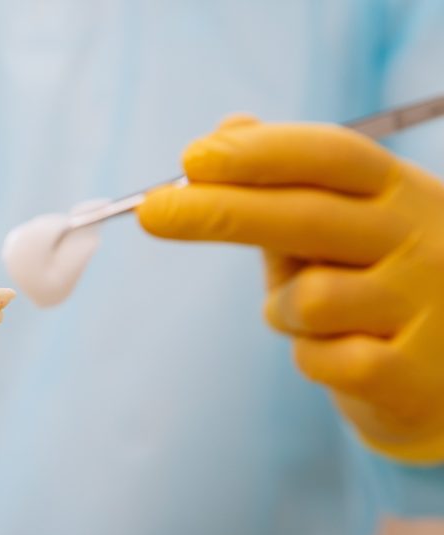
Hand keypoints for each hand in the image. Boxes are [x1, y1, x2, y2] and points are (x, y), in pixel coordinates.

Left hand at [138, 116, 443, 462]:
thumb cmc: (381, 285)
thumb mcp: (345, 224)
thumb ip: (286, 185)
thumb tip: (227, 127)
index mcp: (402, 193)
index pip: (331, 156)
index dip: (260, 153)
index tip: (192, 158)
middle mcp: (422, 240)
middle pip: (306, 217)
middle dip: (220, 211)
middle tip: (151, 213)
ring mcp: (426, 306)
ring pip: (307, 299)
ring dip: (282, 311)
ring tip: (313, 319)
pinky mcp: (415, 374)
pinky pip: (321, 360)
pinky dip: (313, 359)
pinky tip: (343, 355)